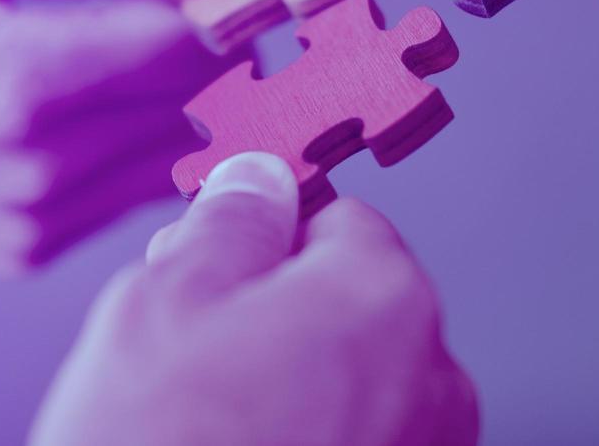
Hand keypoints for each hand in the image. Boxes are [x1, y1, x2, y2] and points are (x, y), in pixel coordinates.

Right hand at [0, 0, 226, 272]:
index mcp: (15, 82)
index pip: (185, 38)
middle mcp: (34, 167)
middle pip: (193, 96)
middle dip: (224, 33)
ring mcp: (29, 220)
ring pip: (174, 149)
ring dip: (196, 88)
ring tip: (176, 23)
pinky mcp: (20, 249)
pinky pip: (130, 190)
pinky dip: (149, 137)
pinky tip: (122, 86)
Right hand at [31, 152, 476, 445]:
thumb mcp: (166, 298)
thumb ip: (231, 221)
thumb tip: (261, 179)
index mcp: (385, 299)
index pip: (339, 219)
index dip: (266, 234)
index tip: (223, 258)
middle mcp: (431, 380)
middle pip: (349, 303)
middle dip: (275, 312)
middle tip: (189, 352)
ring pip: (350, 381)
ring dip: (290, 384)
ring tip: (203, 424)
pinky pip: (357, 442)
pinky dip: (309, 441)